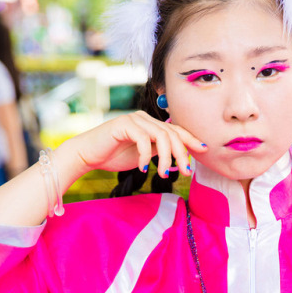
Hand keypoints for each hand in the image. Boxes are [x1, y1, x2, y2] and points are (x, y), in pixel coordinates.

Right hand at [69, 111, 204, 178]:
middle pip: (172, 134)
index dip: (191, 140)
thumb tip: (179, 156)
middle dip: (182, 154)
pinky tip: (143, 168)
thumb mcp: (143, 155)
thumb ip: (159, 151)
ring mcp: (134, 119)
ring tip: (163, 174)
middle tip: (184, 172)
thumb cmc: (114, 156)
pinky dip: (146, 156)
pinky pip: (143, 140)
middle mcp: (144, 118)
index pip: (176, 130)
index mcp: (150, 124)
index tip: (204, 150)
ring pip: (161, 136)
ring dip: (166, 158)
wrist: (87, 155)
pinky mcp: (123, 124)